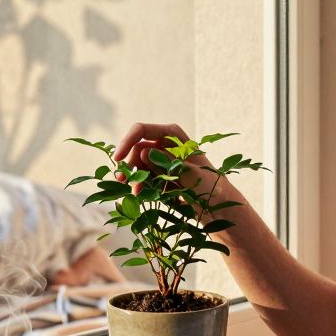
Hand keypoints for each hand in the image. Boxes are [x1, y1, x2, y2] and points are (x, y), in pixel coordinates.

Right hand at [110, 122, 224, 197]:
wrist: (217, 205)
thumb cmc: (210, 185)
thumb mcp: (189, 174)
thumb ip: (165, 163)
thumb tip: (143, 152)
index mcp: (173, 135)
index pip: (142, 130)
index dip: (126, 141)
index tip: (117, 159)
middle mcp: (164, 144)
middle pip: (136, 149)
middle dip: (129, 164)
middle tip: (123, 181)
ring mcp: (161, 159)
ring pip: (137, 164)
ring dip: (134, 177)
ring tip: (136, 193)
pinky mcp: (159, 174)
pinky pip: (143, 176)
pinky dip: (140, 185)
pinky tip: (141, 195)